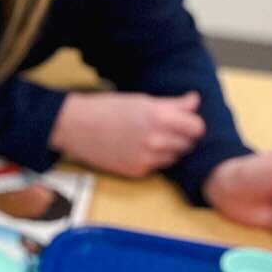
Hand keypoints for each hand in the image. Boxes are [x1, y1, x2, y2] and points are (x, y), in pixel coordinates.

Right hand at [49, 90, 205, 175]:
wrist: (75, 126)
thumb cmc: (106, 108)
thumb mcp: (141, 100)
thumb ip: (174, 104)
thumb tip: (196, 100)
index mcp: (159, 117)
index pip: (197, 127)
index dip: (191, 124)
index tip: (183, 122)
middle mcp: (156, 139)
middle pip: (188, 144)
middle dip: (180, 138)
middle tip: (163, 131)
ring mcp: (147, 158)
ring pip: (174, 158)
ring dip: (167, 150)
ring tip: (148, 140)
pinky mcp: (137, 171)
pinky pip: (157, 167)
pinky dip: (151, 160)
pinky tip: (135, 149)